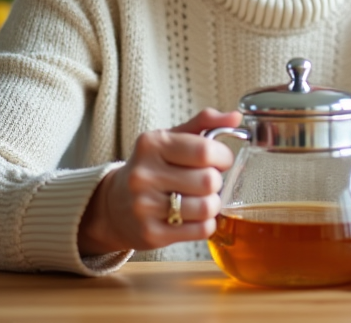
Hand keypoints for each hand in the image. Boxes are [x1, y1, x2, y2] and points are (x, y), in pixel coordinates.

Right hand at [78, 108, 241, 255]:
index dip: (223, 156)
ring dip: (213, 205)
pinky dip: (206, 223)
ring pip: (207, 208)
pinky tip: (194, 217)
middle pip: (208, 180)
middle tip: (207, 182)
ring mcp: (145, 206)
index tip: (221, 160)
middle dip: (216, 182)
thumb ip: (204, 123)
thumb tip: (236, 117)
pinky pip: (201, 230)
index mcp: (152, 145)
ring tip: (201, 199)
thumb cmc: (151, 167)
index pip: (205, 150)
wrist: (114, 205)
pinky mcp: (151, 233)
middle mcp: (144, 174)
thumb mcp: (170, 139)